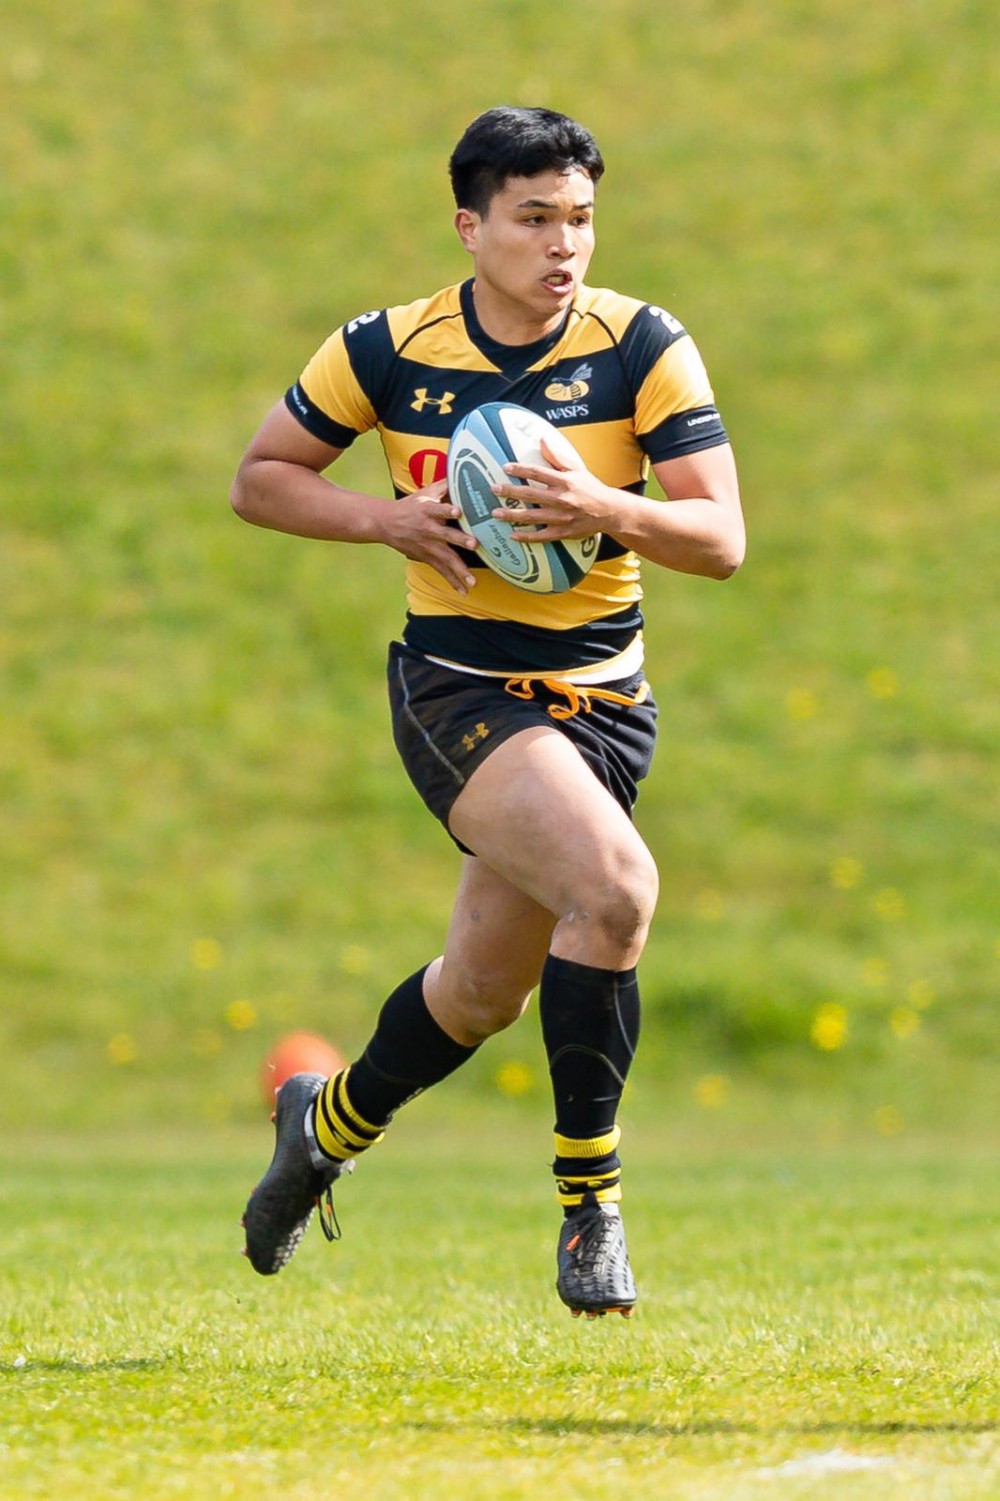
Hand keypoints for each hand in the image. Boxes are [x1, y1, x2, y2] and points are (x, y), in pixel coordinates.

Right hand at [385, 478, 478, 594]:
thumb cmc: (411, 506)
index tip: (457, 511)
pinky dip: (453, 581)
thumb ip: (445, 485)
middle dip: (460, 540)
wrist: (385, 523)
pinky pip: (442, 571)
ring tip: (472, 581)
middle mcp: (428, 529)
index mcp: (428, 511)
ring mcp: (428, 546)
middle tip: (474, 544)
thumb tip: (463, 472)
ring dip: (459, 570)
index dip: (447, 510)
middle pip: (445, 535)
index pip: (438, 509)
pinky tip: (464, 590)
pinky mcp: (427, 557)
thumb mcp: (425, 493)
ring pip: (446, 559)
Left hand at [490, 438, 610, 542]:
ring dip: (512, 516)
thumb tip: (542, 440)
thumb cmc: (591, 488)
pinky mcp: (563, 532)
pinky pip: (541, 536)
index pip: (538, 473)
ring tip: (496, 513)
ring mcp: (562, 517)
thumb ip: (557, 456)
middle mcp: (562, 499)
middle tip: (494, 489)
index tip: (506, 467)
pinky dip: (526, 536)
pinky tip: (512, 535)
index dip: (521, 470)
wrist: (609, 511)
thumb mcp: (576, 469)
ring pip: (532, 517)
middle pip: (531, 494)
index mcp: (565, 481)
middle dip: (510, 492)